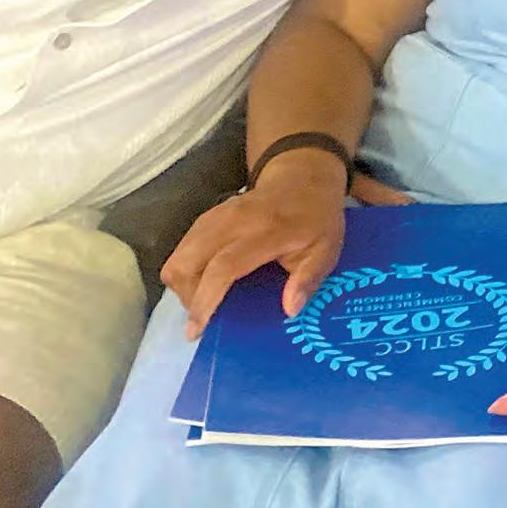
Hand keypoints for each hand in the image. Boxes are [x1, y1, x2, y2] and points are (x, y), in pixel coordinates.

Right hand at [160, 152, 346, 338]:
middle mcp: (234, 220)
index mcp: (266, 231)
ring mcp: (217, 214)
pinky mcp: (209, 214)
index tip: (196, 330)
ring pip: (180, 253)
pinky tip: (205, 281)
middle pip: (187, 260)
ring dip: (184, 283)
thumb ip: (310, 278)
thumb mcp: (327, 250)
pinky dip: (187, 267)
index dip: (206, 299)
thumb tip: (290, 309)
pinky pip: (184, 245)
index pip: (224, 266)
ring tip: (204, 301)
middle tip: (203, 316)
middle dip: (186, 295)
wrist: (304, 177)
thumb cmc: (316, 219)